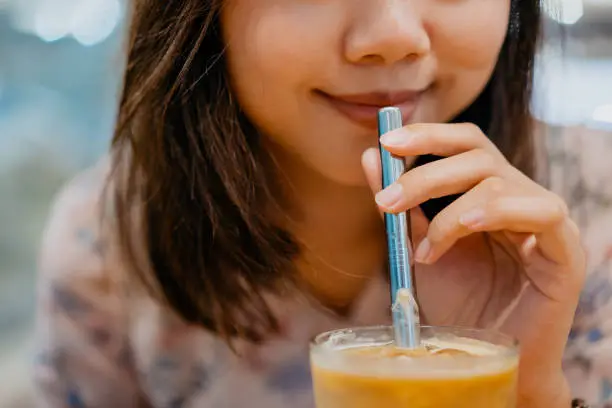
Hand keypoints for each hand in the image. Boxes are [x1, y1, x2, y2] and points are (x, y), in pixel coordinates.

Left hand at [361, 123, 585, 407]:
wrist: (483, 359)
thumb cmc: (457, 305)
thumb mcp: (418, 247)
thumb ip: (402, 204)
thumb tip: (372, 154)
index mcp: (488, 193)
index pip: (465, 145)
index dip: (429, 135)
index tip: (387, 141)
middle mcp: (519, 197)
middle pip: (478, 156)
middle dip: (424, 175)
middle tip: (386, 201)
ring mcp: (546, 221)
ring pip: (500, 182)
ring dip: (450, 211)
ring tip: (423, 252)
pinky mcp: (567, 251)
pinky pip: (542, 212)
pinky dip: (495, 213)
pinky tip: (464, 230)